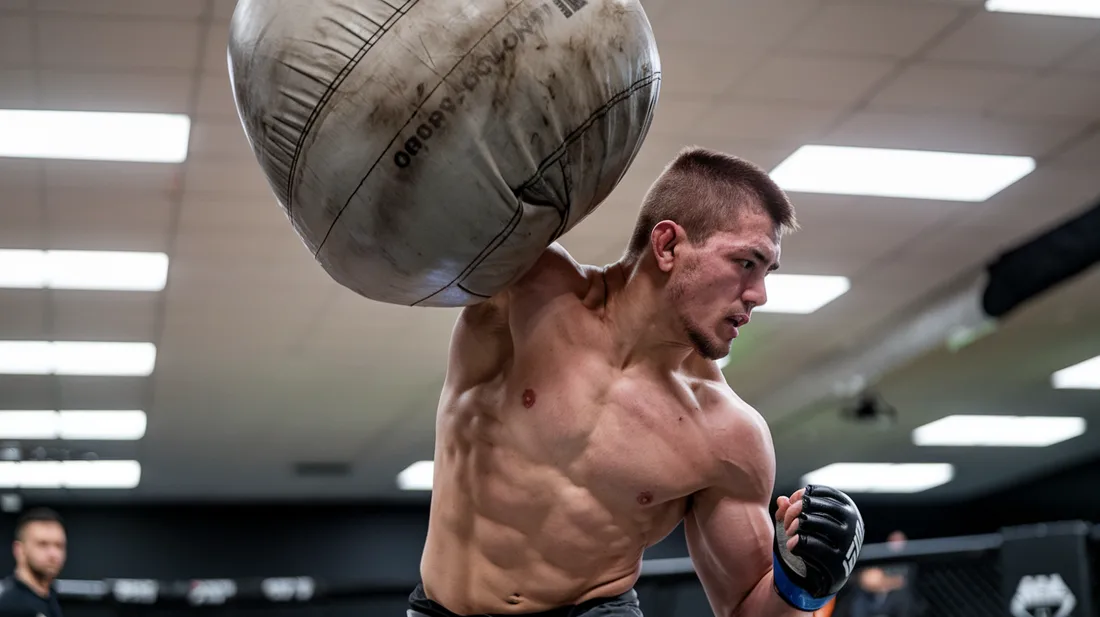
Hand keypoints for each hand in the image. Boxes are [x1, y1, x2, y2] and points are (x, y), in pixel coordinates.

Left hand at [771, 485, 864, 610]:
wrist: (817, 581)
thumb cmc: (810, 545)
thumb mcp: (802, 523)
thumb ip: (791, 510)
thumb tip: (782, 500)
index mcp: (849, 512)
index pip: (827, 493)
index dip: (805, 494)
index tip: (793, 499)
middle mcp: (852, 527)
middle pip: (820, 506)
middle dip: (797, 509)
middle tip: (787, 519)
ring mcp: (847, 546)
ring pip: (818, 523)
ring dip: (797, 525)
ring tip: (789, 531)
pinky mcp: (838, 565)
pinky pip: (815, 547)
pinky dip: (799, 543)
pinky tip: (792, 544)